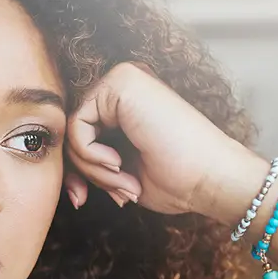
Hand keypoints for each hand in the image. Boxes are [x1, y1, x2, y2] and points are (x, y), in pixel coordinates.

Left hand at [63, 62, 257, 216]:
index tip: (82, 199)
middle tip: (115, 193)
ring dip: (91, 168)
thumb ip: (90, 165)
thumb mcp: (118, 175)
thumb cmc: (176, 181)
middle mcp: (122, 86)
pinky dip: (89, 154)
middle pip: (70, 131)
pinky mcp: (121, 82)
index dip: (74, 171)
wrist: (210, 179)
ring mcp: (122, 79)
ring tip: (124, 181)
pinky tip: (119, 164)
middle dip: (81, 172)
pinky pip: (76, 124)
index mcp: (124, 105)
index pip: (76, 135)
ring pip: (71, 129)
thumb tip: (67, 183)